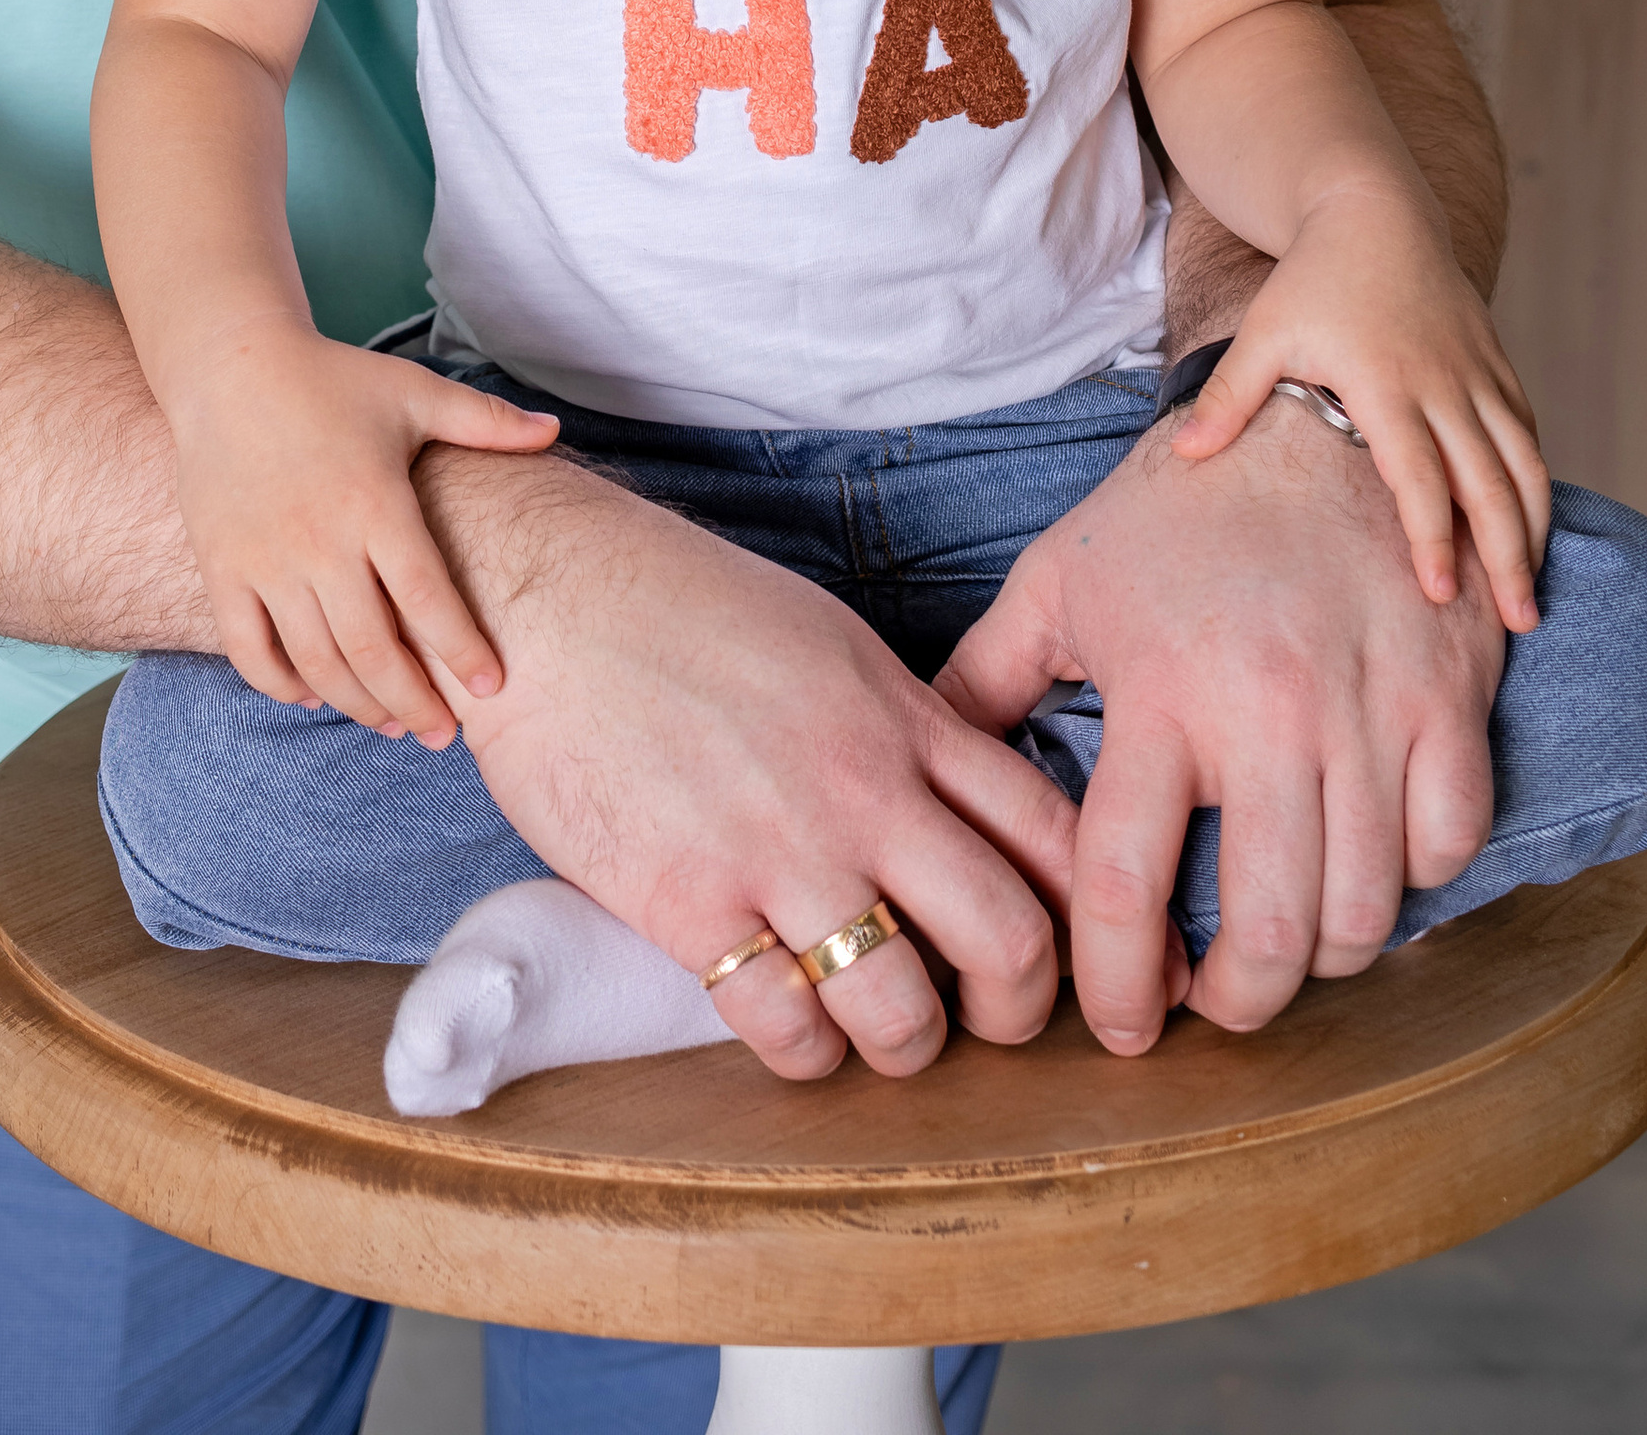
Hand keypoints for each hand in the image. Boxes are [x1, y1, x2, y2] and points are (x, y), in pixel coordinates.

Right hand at [169, 333, 558, 745]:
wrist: (229, 366)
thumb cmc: (332, 381)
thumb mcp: (413, 393)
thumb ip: (485, 422)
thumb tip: (555, 432)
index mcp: (375, 504)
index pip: (427, 599)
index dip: (462, 651)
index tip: (491, 688)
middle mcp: (319, 542)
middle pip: (374, 649)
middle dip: (416, 703)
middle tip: (445, 736)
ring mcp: (265, 561)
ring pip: (317, 661)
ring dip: (359, 704)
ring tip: (395, 725)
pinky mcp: (222, 569)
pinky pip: (250, 651)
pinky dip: (283, 685)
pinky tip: (315, 695)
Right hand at [422, 447, 1110, 1084]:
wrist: (547, 594)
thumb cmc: (677, 605)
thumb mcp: (825, 641)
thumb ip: (897, 723)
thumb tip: (951, 791)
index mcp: (902, 717)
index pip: (1050, 831)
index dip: (1096, 913)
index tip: (1098, 956)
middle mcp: (861, 789)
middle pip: (1011, 939)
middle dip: (1022, 1008)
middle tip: (992, 1021)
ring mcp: (779, 851)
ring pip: (902, 1009)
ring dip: (906, 1046)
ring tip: (881, 1034)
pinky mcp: (689, 904)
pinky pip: (783, 1027)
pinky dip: (804, 1052)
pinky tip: (791, 1028)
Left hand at [939, 390, 1503, 1049]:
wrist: (1317, 415)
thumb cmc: (1179, 507)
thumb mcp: (1063, 579)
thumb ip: (988, 678)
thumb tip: (923, 763)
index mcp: (1160, 691)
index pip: (1120, 884)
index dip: (1113, 984)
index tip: (1118, 1026)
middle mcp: (1267, 711)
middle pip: (1266, 932)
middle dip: (1238, 1005)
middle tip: (1215, 1007)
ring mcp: (1369, 708)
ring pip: (1365, 909)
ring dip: (1324, 957)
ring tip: (1287, 947)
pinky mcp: (1450, 694)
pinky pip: (1447, 843)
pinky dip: (1413, 880)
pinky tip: (1367, 863)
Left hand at [1169, 187, 1549, 630]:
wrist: (1373, 209)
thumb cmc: (1314, 277)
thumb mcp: (1264, 331)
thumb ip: (1228, 396)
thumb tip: (1181, 454)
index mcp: (1386, 384)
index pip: (1418, 476)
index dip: (1431, 537)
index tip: (1440, 595)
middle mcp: (1443, 383)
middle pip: (1489, 483)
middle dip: (1506, 555)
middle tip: (1521, 620)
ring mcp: (1477, 372)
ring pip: (1523, 459)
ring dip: (1534, 525)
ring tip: (1532, 589)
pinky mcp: (1496, 361)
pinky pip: (1526, 428)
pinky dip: (1535, 477)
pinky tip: (1532, 519)